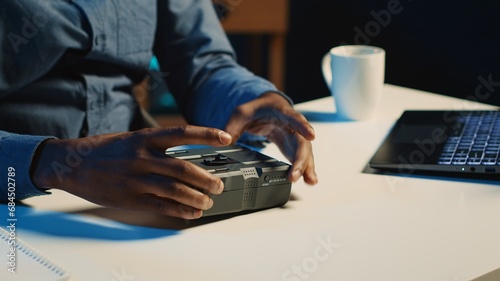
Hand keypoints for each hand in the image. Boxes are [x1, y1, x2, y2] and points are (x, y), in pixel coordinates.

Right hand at [31, 126, 232, 218]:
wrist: (72, 164)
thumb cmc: (105, 150)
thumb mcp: (131, 139)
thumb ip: (157, 146)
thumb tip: (185, 158)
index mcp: (145, 138)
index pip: (182, 132)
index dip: (207, 134)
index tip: (226, 138)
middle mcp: (142, 157)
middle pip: (184, 167)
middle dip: (206, 178)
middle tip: (218, 184)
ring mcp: (136, 178)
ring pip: (175, 189)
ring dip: (197, 198)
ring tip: (208, 202)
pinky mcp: (130, 198)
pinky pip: (161, 206)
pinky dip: (181, 211)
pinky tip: (192, 213)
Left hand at [224, 92, 317, 184]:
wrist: (266, 108)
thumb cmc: (256, 110)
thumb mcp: (240, 114)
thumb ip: (232, 126)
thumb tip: (225, 141)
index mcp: (281, 112)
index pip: (293, 118)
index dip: (302, 126)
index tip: (311, 135)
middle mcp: (292, 125)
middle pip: (300, 141)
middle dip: (300, 159)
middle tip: (295, 175)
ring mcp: (294, 137)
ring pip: (304, 152)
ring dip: (307, 167)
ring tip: (310, 181)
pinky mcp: (292, 147)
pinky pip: (301, 158)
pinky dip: (305, 169)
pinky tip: (309, 180)